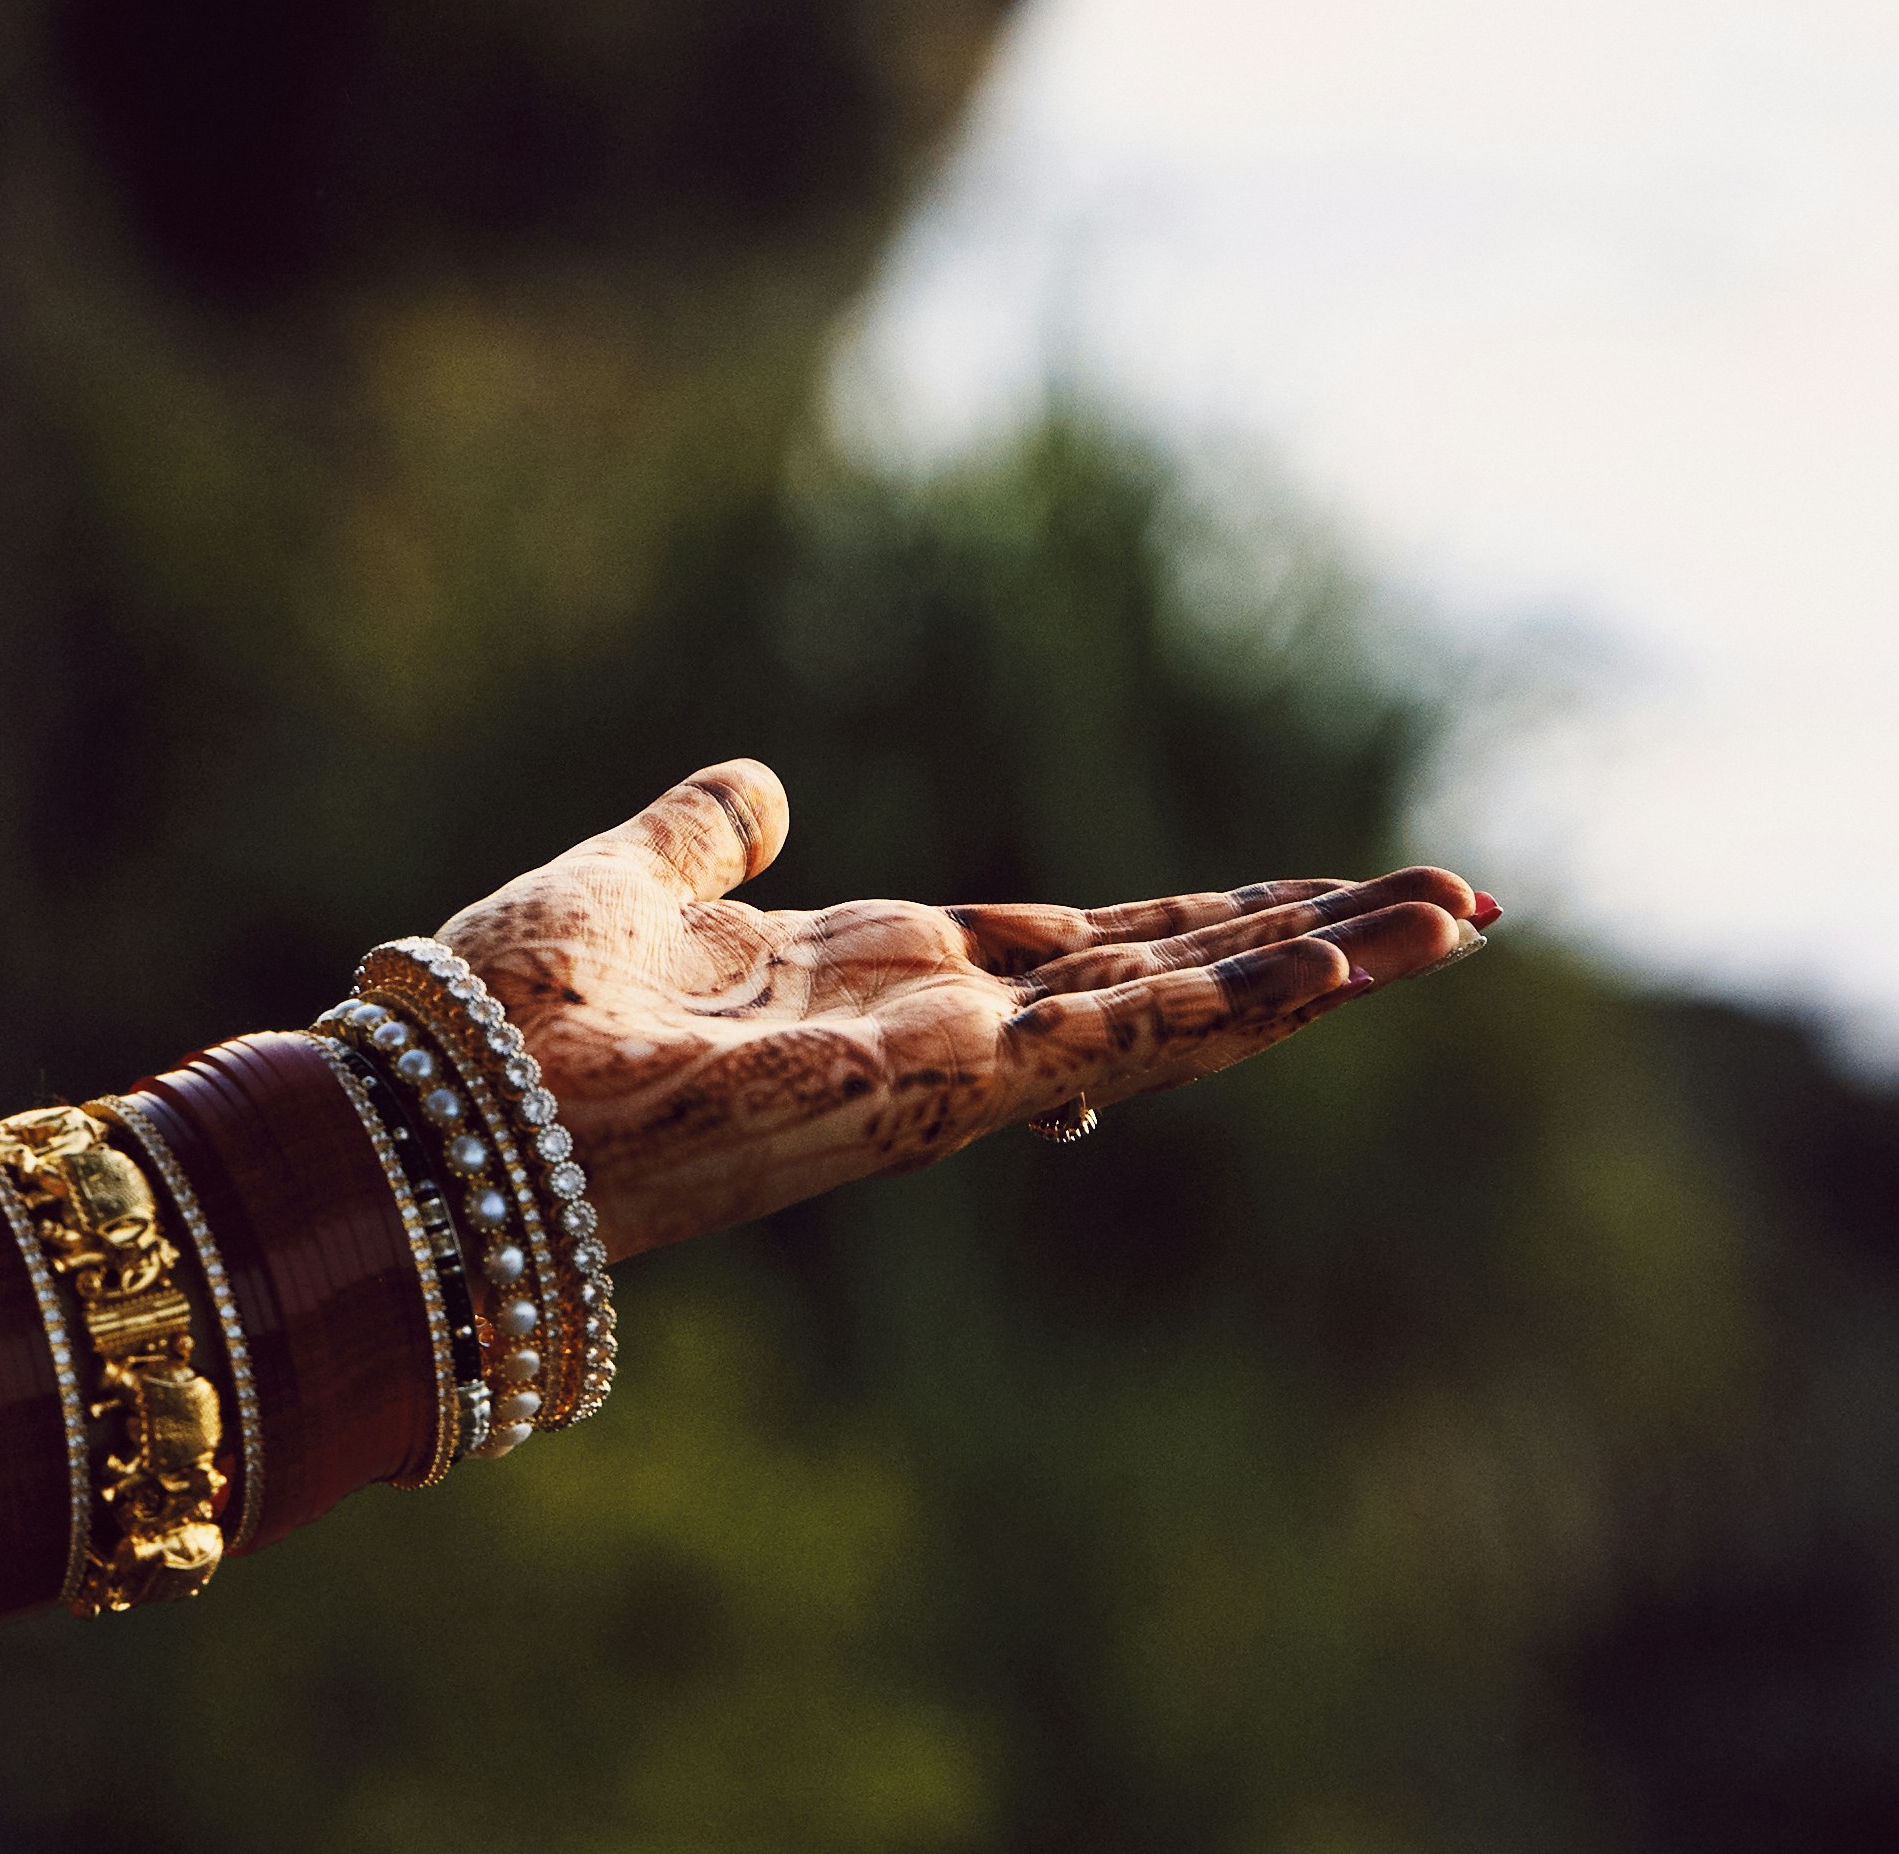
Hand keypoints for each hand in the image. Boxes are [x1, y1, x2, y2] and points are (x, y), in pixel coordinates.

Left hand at [442, 759, 1493, 1260]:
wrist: (439, 1110)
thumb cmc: (511, 1018)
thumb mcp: (632, 883)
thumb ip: (704, 835)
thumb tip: (759, 787)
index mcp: (891, 985)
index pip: (1090, 947)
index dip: (1209, 920)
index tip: (1321, 893)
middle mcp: (946, 1040)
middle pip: (1171, 980)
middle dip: (1314, 944)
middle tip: (1458, 908)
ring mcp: (953, 1072)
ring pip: (1178, 1015)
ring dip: (1318, 969)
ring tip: (1448, 923)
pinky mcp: (933, 1086)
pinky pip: (1107, 1039)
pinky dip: (1222, 1002)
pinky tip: (1319, 965)